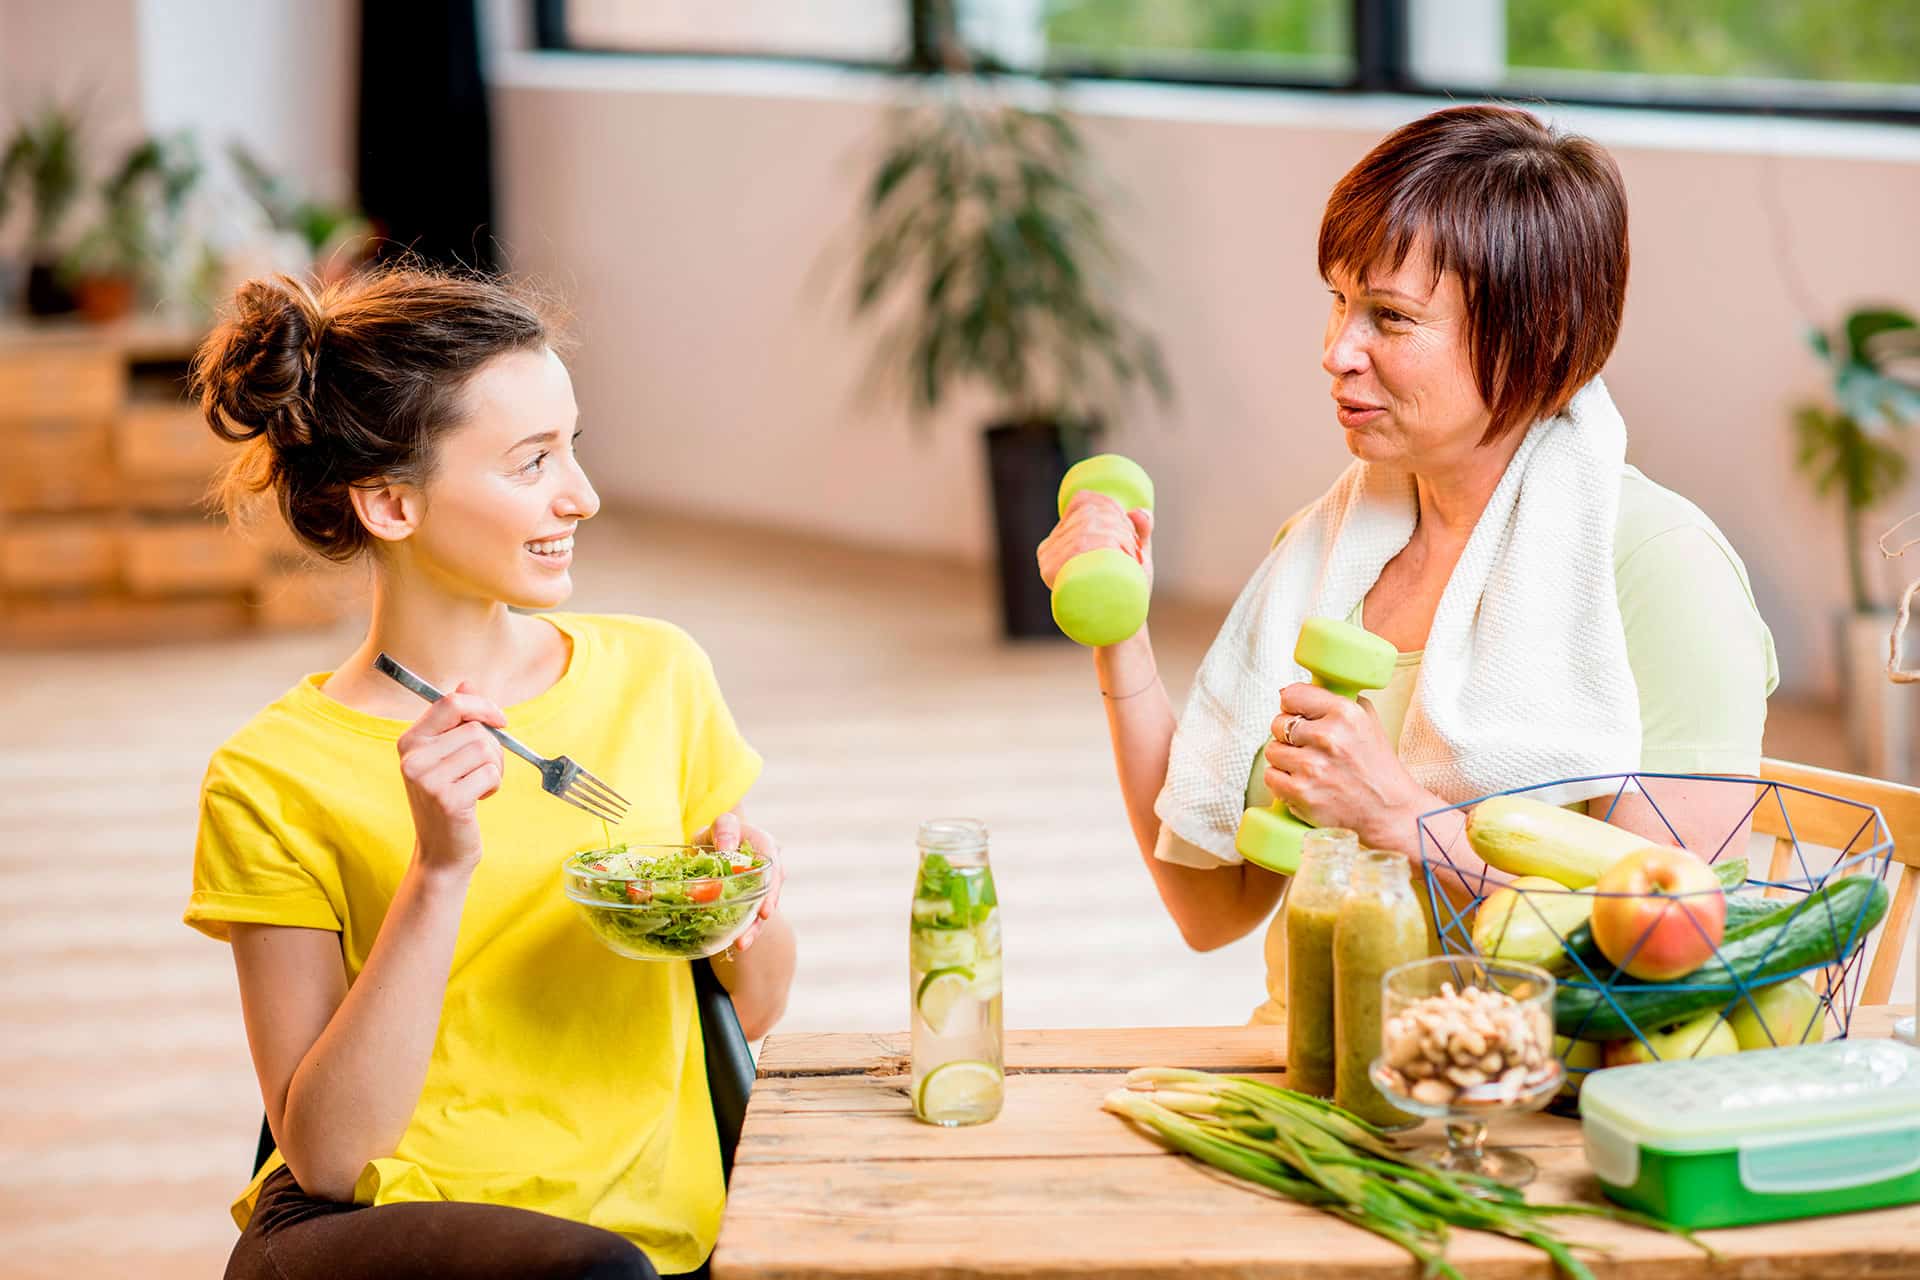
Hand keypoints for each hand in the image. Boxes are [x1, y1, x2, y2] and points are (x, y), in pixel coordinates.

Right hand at [396, 681, 506, 873]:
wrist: (441, 850)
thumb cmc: (448, 799)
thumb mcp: (447, 756)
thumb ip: (456, 720)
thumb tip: (467, 683)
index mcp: (410, 741)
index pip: (450, 703)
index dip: (482, 705)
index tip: (500, 720)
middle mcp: (413, 758)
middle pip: (476, 730)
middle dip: (493, 749)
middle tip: (482, 770)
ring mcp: (428, 780)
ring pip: (486, 751)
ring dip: (494, 769)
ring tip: (478, 785)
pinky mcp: (448, 799)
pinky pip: (491, 774)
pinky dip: (493, 786)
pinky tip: (478, 799)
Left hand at [695, 811, 783, 953]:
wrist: (712, 855)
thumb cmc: (713, 839)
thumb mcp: (715, 828)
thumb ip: (723, 830)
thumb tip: (726, 849)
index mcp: (761, 842)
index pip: (770, 854)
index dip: (770, 875)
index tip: (764, 896)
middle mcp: (768, 864)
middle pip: (773, 883)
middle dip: (768, 901)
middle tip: (762, 916)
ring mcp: (763, 885)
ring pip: (765, 905)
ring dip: (755, 925)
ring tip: (742, 942)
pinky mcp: (754, 902)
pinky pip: (754, 918)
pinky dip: (747, 931)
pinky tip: (739, 944)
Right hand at [1036, 489, 1153, 592]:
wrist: (1118, 630)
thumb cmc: (1125, 592)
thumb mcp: (1136, 557)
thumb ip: (1141, 531)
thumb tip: (1139, 511)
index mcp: (1060, 539)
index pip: (1081, 503)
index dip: (1109, 504)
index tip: (1130, 526)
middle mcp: (1049, 550)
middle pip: (1088, 516)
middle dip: (1119, 525)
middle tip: (1135, 549)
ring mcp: (1050, 564)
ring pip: (1087, 531)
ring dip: (1117, 536)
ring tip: (1131, 555)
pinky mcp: (1057, 579)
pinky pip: (1078, 548)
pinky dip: (1101, 543)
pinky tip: (1114, 549)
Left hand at [1262, 683, 1429, 852]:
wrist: (1390, 811)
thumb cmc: (1377, 766)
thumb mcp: (1367, 721)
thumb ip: (1336, 701)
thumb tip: (1291, 692)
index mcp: (1345, 713)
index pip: (1291, 695)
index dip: (1292, 706)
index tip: (1298, 715)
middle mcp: (1328, 737)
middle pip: (1278, 724)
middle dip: (1288, 735)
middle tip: (1307, 747)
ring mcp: (1313, 767)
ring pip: (1272, 751)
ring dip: (1284, 759)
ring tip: (1307, 767)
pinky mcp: (1301, 794)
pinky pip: (1271, 777)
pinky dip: (1281, 781)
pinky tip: (1301, 783)